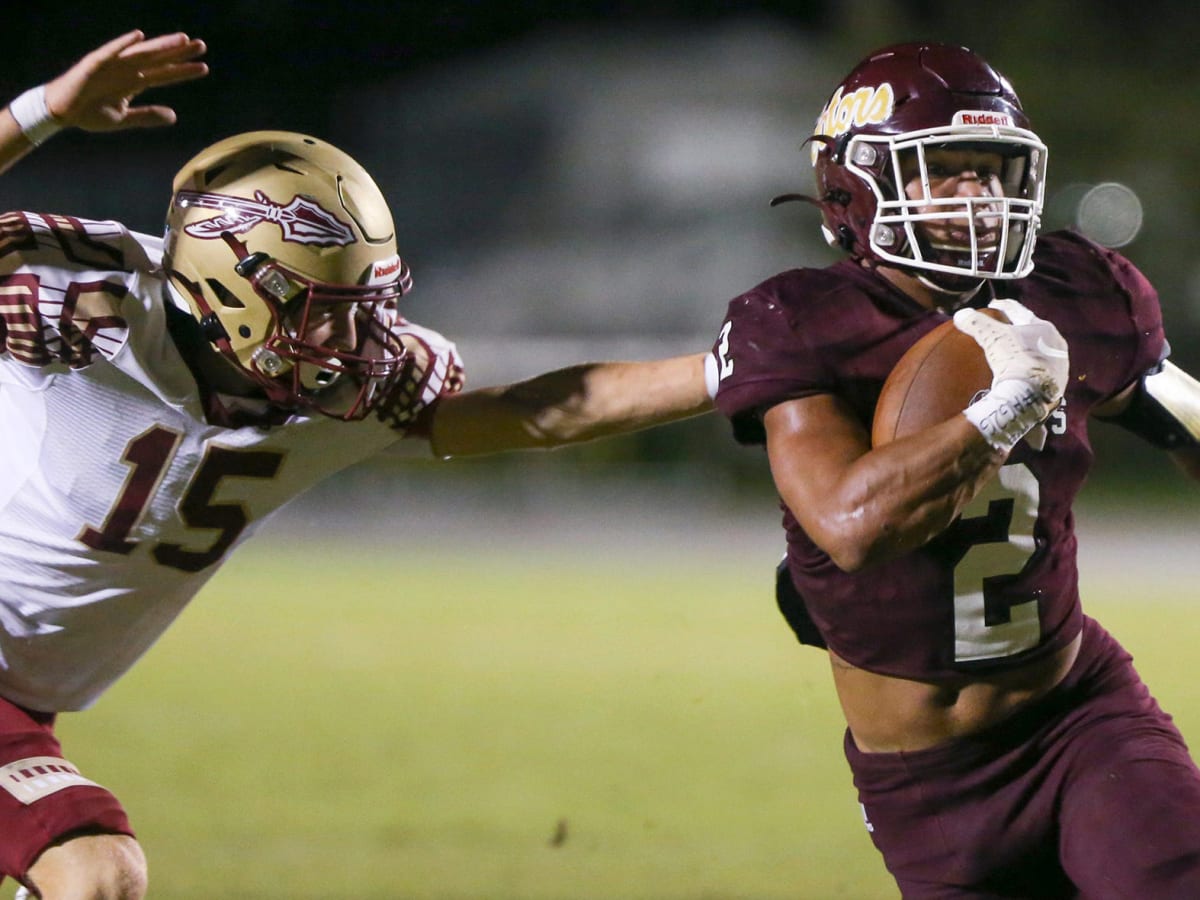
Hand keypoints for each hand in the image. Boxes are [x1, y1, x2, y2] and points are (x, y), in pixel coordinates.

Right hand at [43, 30, 207, 131]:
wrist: (61, 113)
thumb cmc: (90, 112)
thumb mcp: (124, 118)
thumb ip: (147, 116)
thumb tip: (174, 116)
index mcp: (134, 82)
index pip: (164, 74)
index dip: (182, 70)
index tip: (204, 67)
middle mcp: (127, 70)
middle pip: (158, 59)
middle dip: (179, 52)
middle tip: (201, 45)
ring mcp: (112, 65)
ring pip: (141, 53)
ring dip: (160, 45)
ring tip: (181, 39)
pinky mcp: (94, 64)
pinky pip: (110, 52)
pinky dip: (123, 44)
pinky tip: (138, 36)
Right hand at [954, 298, 1068, 406]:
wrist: (1030, 396)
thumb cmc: (1014, 360)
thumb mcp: (991, 337)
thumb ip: (976, 323)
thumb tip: (961, 314)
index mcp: (1042, 327)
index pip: (1018, 311)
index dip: (1003, 306)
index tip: (993, 304)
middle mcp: (1055, 343)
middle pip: (1032, 330)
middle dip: (1017, 327)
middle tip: (1002, 327)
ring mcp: (1059, 364)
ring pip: (1038, 350)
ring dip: (1025, 348)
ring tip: (1011, 351)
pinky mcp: (1058, 383)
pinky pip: (1040, 370)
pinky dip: (1029, 367)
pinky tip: (1021, 372)